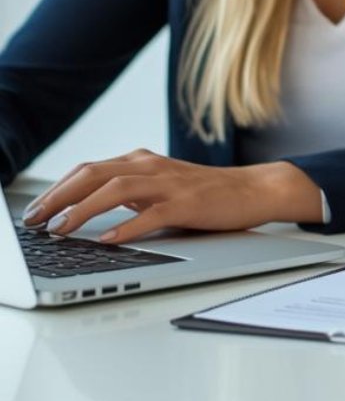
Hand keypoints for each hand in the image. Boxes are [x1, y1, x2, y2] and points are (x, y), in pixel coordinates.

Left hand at [19, 150, 323, 242]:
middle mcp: (151, 166)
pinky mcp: (188, 203)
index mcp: (141, 161)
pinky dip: (127, 226)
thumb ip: (130, 193)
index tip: (35, 211)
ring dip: (83, 210)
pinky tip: (108, 240)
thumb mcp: (160, 187)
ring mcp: (170, 183)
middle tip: (35, 220)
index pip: (87, 170)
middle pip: (93, 174)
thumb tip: (89, 210)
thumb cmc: (206, 194)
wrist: (254, 189)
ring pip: (116, 189)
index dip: (57, 189)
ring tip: (61, 229)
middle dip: (58, 197)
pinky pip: (152, 214)